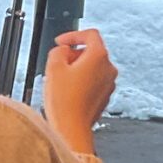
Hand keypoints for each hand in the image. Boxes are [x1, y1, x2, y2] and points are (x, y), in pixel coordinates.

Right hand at [42, 28, 116, 152]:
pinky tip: (68, 92)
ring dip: (77, 69)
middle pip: (92, 51)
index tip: (61, 41)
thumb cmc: (64, 101)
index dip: (72, 35)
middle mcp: (108, 68)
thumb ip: (59, 51)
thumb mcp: (53, 67)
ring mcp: (109, 83)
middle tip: (58, 63)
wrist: (71, 128)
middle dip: (74, 54)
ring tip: (61, 80)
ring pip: (93, 67)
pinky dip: (82, 82)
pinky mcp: (105, 96)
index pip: (89, 35)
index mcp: (99, 56)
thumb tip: (64, 51)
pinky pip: (94, 82)